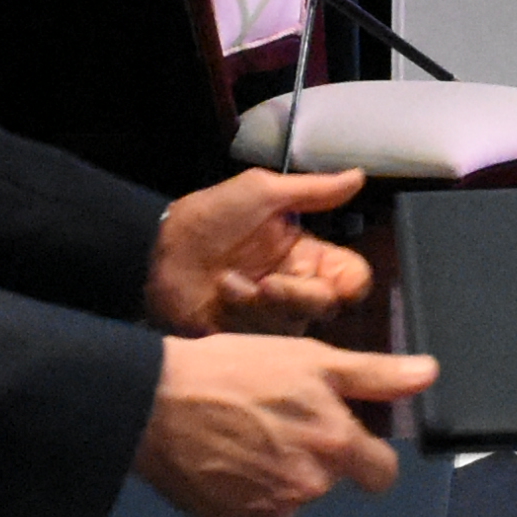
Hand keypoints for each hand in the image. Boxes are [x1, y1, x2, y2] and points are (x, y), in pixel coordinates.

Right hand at [137, 334, 439, 516]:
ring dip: (277, 474)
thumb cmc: (229, 372)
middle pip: (331, 481)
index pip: (382, 474)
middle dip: (312, 456)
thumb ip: (374, 375)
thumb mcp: (309, 359)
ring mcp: (272, 511)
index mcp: (334, 445)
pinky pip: (256, 515)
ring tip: (243, 437)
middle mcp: (309, 486)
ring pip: (292, 497)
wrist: (154, 403)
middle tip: (274, 421)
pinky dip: (245, 494)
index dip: (368, 456)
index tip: (344, 439)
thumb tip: (427, 374)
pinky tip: (225, 461)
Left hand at [149, 165, 374, 333]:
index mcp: (306, 255)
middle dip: (297, 297)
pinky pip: (262, 340)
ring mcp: (269, 315)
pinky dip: (240, 316)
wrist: (156, 247)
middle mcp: (294, 287)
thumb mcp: (261, 193)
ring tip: (227, 283)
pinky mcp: (245, 337)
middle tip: (267, 284)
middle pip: (326, 307)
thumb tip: (360, 176)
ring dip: (260, 304)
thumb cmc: (208, 217)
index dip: (351, 285)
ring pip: (294, 325)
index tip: (334, 281)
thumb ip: (313, 191)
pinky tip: (219, 297)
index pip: (351, 278)